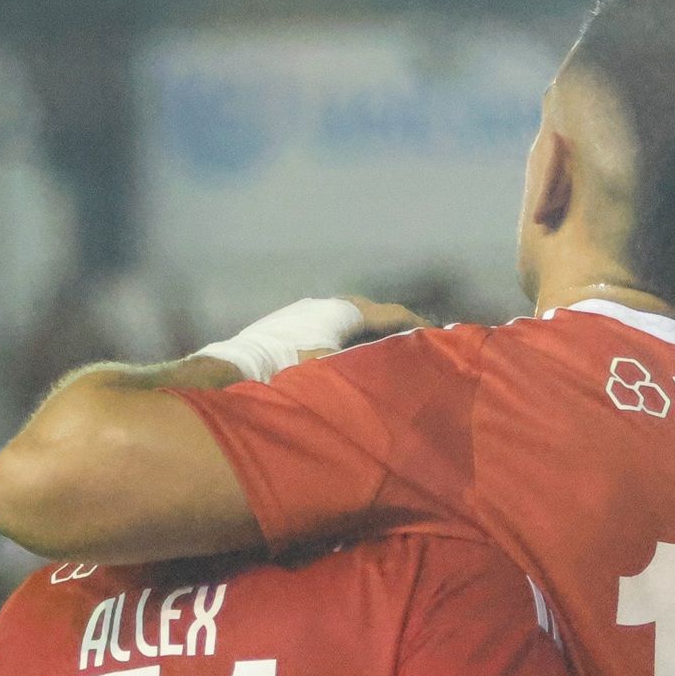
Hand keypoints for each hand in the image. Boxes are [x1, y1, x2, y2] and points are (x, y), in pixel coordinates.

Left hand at [192, 297, 424, 381]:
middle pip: (371, 313)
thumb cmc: (291, 371)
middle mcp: (325, 303)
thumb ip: (373, 363)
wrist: (236, 371)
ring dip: (368, 335)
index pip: (392, 314)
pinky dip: (347, 339)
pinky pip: (330, 326)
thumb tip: (405, 360)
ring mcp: (303, 311)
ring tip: (385, 356)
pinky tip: (348, 359)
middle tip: (415, 347)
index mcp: (343, 310)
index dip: (418, 326)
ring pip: (348, 320)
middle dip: (394, 329)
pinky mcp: (288, 324)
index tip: (438, 338)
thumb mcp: (339, 371)